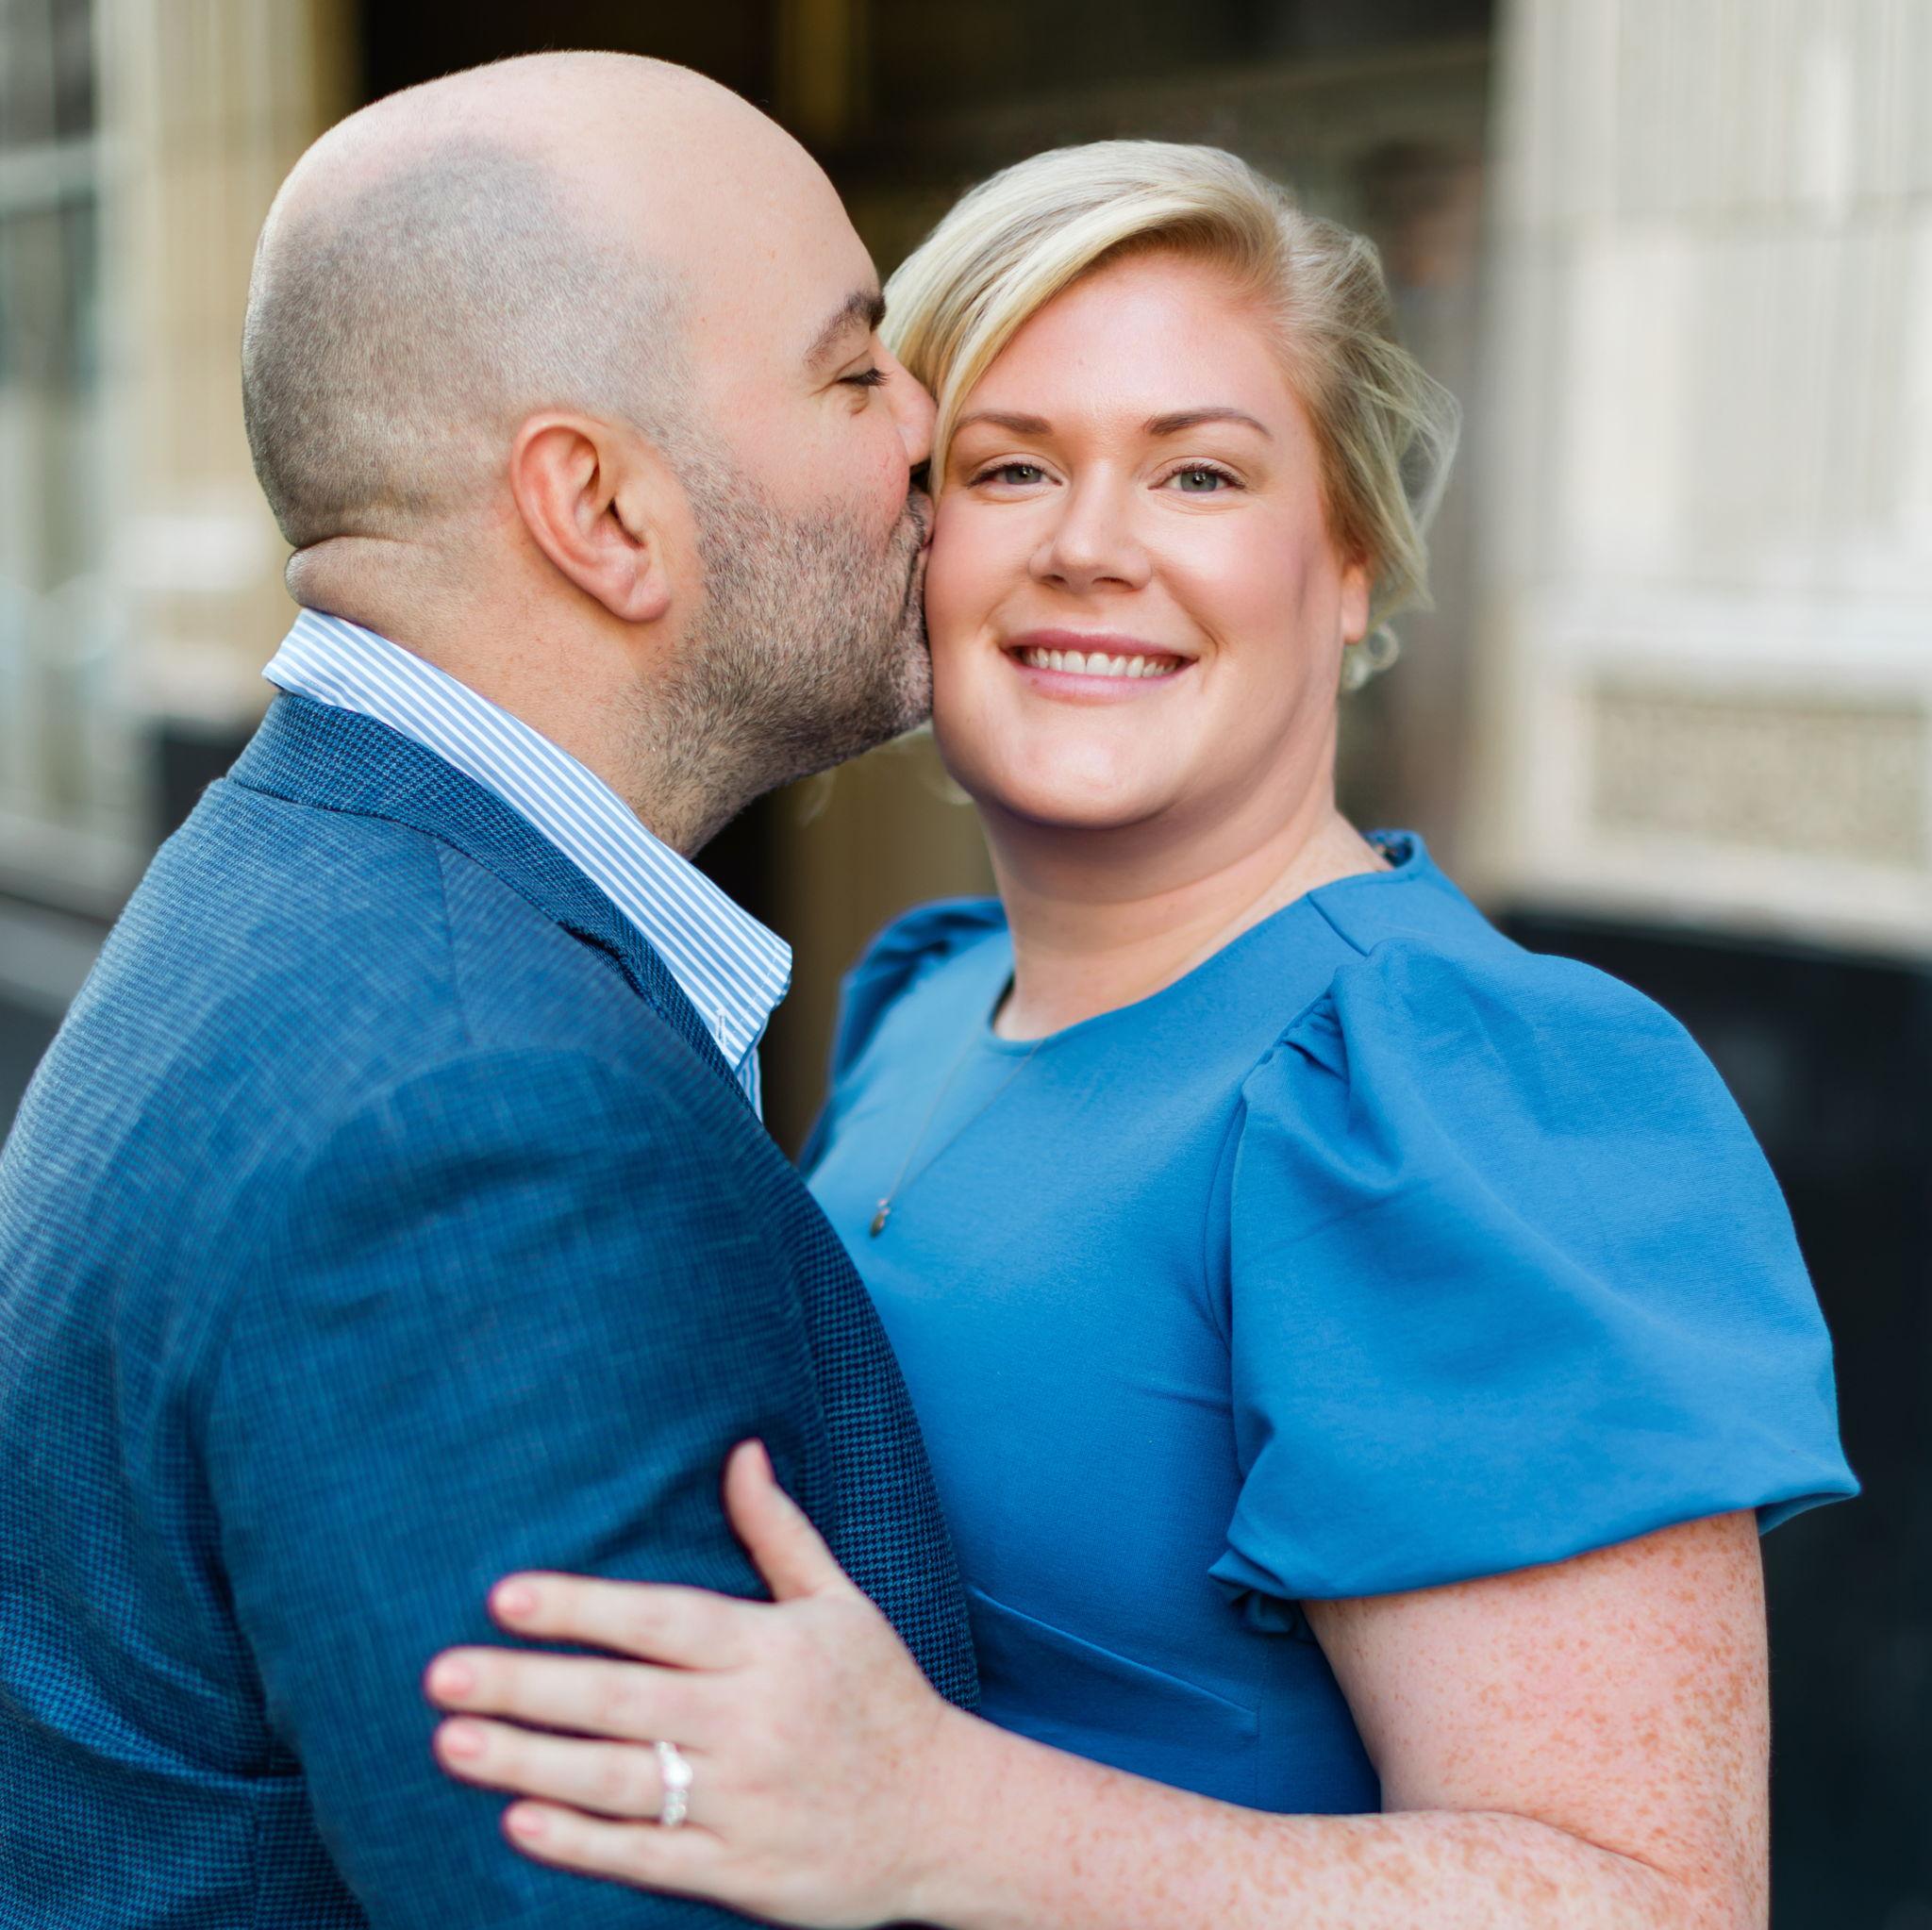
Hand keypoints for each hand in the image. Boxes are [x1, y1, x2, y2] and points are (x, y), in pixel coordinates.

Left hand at [423, 1439, 963, 1926]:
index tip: (504, 1597)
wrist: (947, 1815)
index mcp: (772, 1649)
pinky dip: (582, 1841)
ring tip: (452, 1741)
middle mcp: (752, 1721)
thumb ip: (779, 1533)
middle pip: (622, 1699)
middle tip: (441, 1673)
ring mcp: (744, 1800)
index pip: (659, 1620)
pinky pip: (648, 1856)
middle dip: (527, 1685)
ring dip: (530, 1761)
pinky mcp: (742, 1870)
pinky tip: (519, 1820)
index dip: (581, 1607)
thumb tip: (741, 1451)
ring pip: (621, 1780)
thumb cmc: (884, 1695)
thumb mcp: (841, 1603)